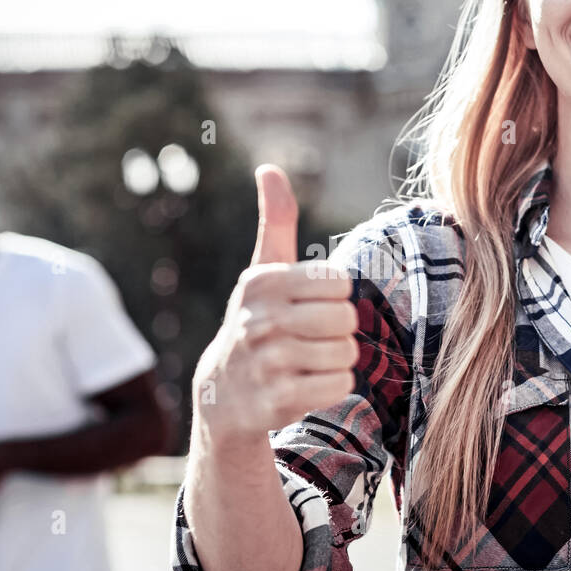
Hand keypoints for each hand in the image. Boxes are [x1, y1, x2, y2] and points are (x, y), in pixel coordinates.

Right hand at [191, 164, 359, 446]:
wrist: (223, 395)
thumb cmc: (257, 321)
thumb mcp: (263, 271)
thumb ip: (275, 221)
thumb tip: (268, 168)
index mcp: (263, 282)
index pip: (339, 282)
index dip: (335, 296)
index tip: (311, 305)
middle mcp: (260, 320)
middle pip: (346, 318)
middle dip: (340, 330)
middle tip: (315, 337)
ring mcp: (267, 363)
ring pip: (347, 353)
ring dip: (338, 360)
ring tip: (309, 361)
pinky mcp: (276, 401)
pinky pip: (339, 385)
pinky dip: (334, 386)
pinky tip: (308, 384)